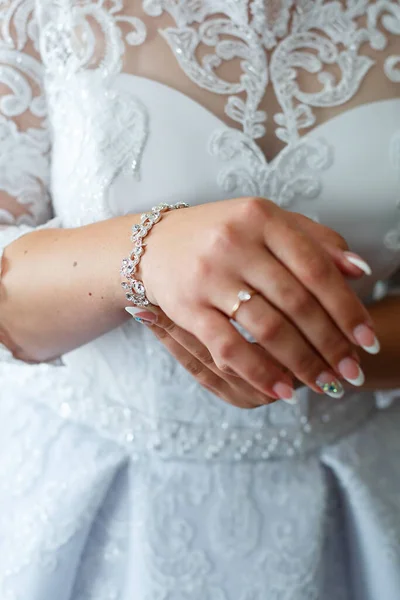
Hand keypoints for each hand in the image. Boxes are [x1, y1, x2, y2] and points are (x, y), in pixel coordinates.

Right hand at [135, 198, 377, 400]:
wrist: (154, 243)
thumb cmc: (221, 233)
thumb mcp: (267, 223)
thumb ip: (315, 240)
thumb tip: (358, 271)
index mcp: (261, 217)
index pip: (316, 268)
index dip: (346, 307)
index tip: (367, 339)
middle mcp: (235, 243)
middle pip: (296, 302)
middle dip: (330, 343)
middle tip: (351, 372)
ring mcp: (209, 275)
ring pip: (267, 329)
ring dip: (302, 363)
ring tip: (325, 384)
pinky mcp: (187, 307)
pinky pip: (229, 348)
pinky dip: (259, 372)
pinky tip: (282, 391)